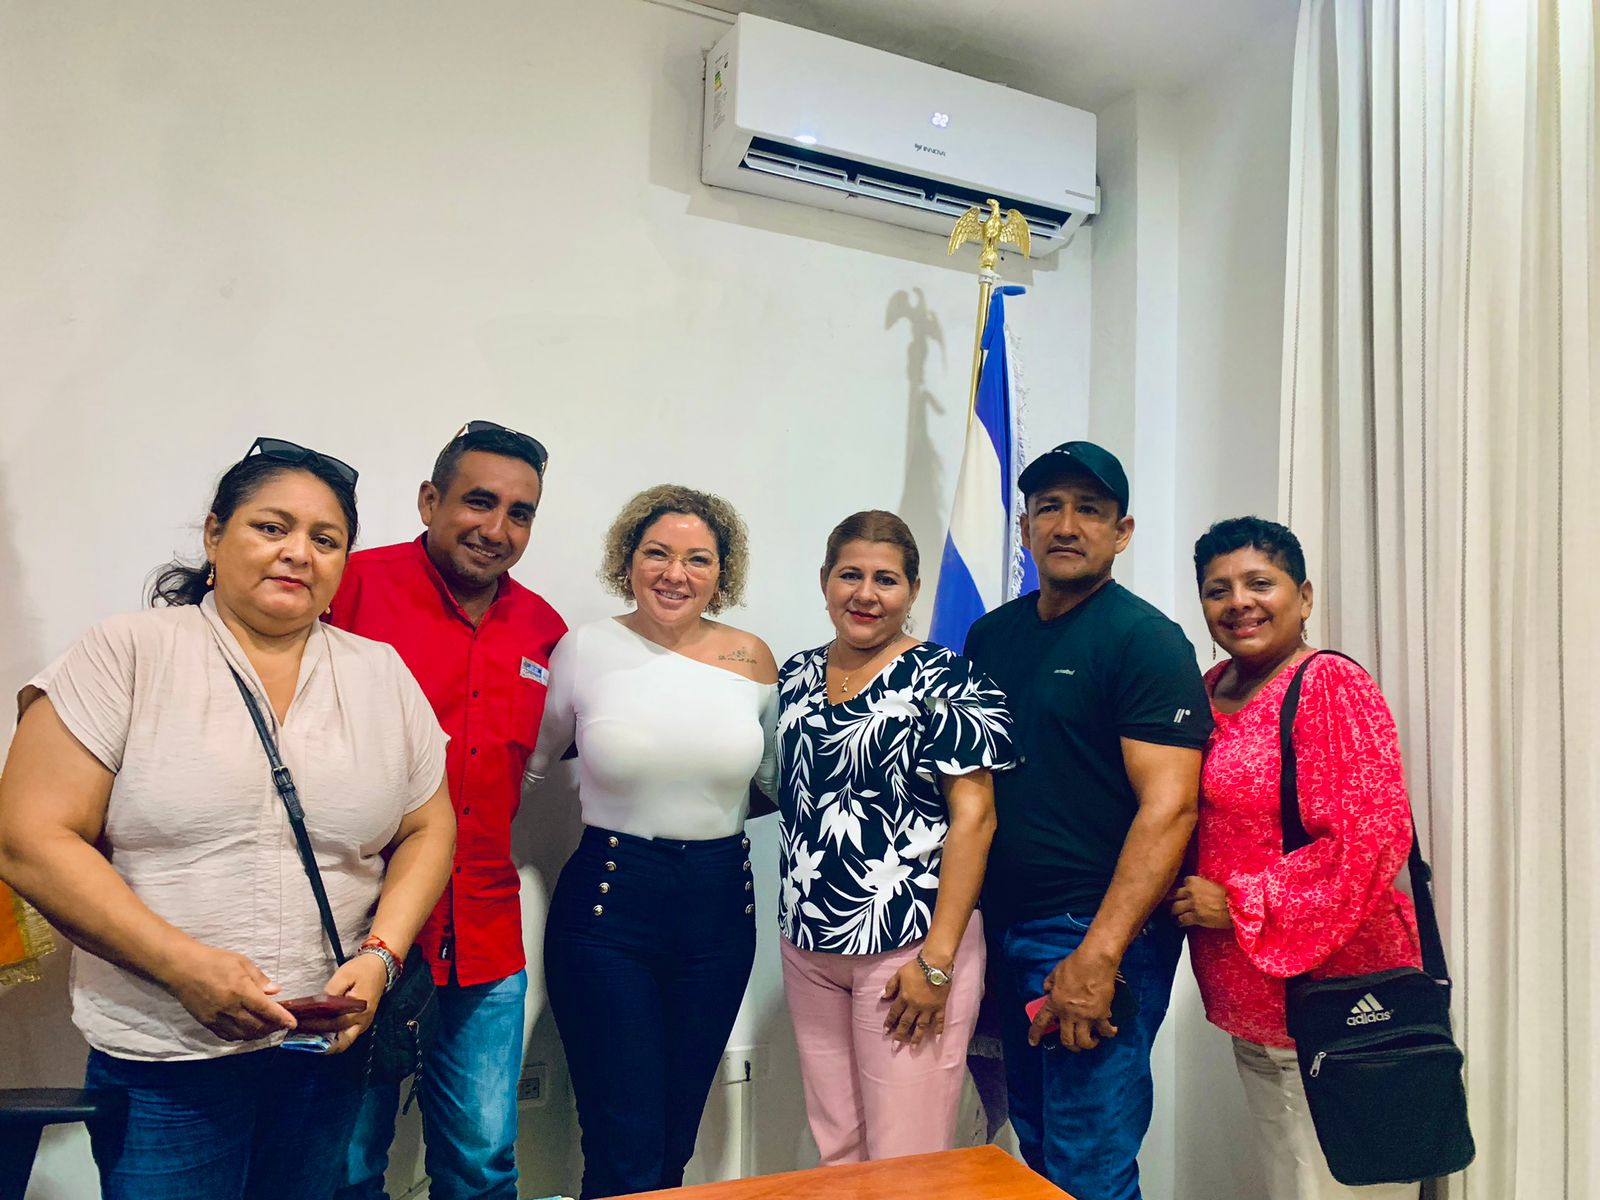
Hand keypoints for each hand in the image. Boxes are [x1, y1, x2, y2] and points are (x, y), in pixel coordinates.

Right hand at [163, 942, 296, 1041]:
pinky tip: (247, 1031)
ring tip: (266, 1028)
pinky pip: (227, 1036)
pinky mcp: (207, 1023)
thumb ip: (259, 979)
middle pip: (256, 1026)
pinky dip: (241, 1036)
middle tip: (280, 1024)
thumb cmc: (214, 961)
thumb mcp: (241, 962)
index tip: (292, 1024)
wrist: (182, 968)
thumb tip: (276, 991)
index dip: (281, 1018)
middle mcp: (230, 1008)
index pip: (266, 1009)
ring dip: (258, 1034)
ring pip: (243, 1034)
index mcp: (240, 991)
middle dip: (272, 1028)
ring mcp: (217, 1018)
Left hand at [298, 953, 388, 1053]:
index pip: (335, 1023)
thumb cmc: (362, 970)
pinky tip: (320, 1032)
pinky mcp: (361, 1023)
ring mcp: (363, 1024)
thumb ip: (330, 992)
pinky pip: (346, 1035)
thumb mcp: (344, 975)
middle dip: (323, 1046)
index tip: (300, 1023)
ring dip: (327, 1043)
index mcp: (359, 1009)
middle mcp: (363, 1021)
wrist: (380, 966)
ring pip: (344, 1041)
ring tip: (308, 1037)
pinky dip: (333, 1037)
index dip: (317, 1025)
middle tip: (304, 1040)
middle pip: (342, 1043)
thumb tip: (317, 1007)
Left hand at [882, 958, 948, 1045]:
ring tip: (913, 1048)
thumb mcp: (899, 974)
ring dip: (916, 1037)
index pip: (894, 1013)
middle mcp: (915, 1006)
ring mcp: (928, 1008)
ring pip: (922, 1026)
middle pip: (906, 1023)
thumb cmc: (916, 967)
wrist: (935, 964)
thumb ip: (890, 986)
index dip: (889, 1022)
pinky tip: (937, 1040)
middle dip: (900, 1035)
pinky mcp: (940, 1007)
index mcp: (904, 998)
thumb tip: (881, 997)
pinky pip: (940, 1021)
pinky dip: (939, 1030)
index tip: (885, 1032)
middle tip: (895, 1047)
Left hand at [1029, 948, 1118, 1050]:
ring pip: (1084, 1042)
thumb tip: (1047, 990)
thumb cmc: (1074, 964)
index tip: (1033, 1043)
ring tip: (1092, 1040)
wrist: (1095, 961)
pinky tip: (1110, 1031)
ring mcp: (1085, 1016)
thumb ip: (1049, 984)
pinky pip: (1105, 1030)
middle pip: (1066, 1040)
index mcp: (1054, 1003)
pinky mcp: (1100, 1014)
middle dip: (1070, 1046)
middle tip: (1074, 1043)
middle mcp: (1068, 1014)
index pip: (1041, 1022)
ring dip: (1088, 1044)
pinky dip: (1108, 1033)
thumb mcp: (1055, 973)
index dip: (1035, 1034)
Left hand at [1171, 875, 1231, 929]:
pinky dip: (1179, 922)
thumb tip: (1192, 888)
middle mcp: (1190, 891)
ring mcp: (1192, 904)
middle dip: (1168, 900)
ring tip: (1173, 915)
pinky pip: (1181, 920)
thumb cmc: (1229, 895)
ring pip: (1173, 908)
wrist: (1237, 907)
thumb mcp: (1211, 883)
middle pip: (1170, 895)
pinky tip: (1179, 924)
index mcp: (1194, 880)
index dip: (1176, 889)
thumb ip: (1199, 884)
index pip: (1178, 883)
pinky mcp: (1195, 917)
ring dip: (1172, 912)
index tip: (1175, 893)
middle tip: (1166, 904)